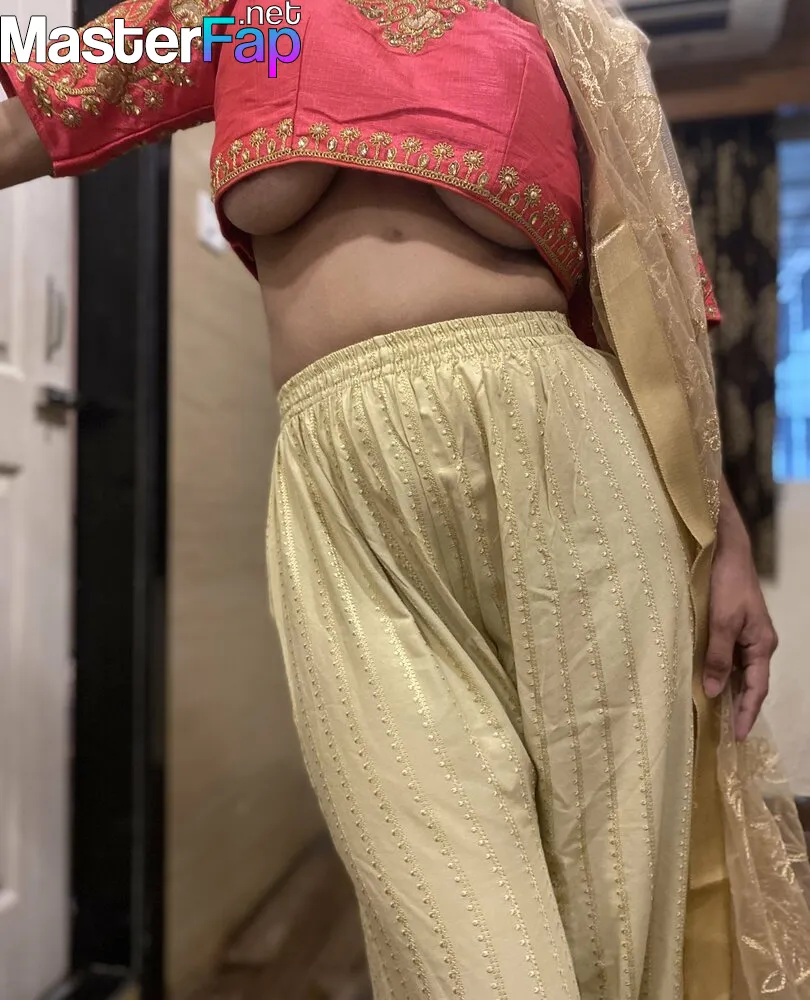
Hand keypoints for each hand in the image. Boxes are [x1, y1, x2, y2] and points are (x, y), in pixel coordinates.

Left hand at [703, 480, 777, 740]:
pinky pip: (730, 658)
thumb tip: (714, 691)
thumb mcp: (720, 622)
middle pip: (751, 684)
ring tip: (716, 716)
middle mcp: (758, 644)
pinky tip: (709, 682)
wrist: (726, 552)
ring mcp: (747, 635)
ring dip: (730, 692)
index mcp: (762, 645)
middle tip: (725, 734)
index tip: (736, 737)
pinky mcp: (734, 626)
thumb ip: (718, 657)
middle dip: (740, 708)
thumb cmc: (726, 585)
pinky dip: (722, 674)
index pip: (756, 689)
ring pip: (740, 672)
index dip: (746, 713)